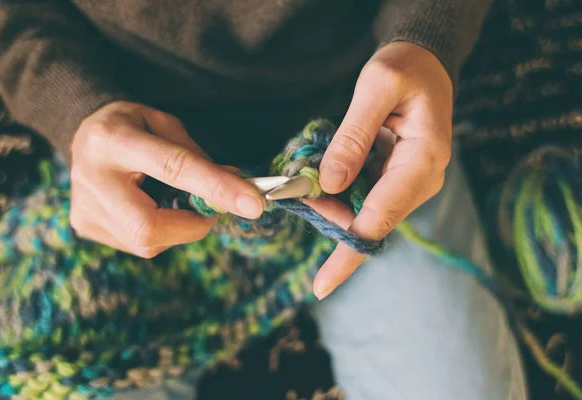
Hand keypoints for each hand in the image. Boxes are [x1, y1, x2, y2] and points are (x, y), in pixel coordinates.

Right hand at [70, 101, 263, 257]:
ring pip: (146, 243)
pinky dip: (161, 232)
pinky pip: (138, 245)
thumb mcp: (165, 124)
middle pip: (149, 226)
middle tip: (211, 210)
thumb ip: (199, 157)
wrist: (82, 134)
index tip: (252, 203)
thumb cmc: (133, 126)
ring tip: (172, 199)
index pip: (173, 168)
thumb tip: (238, 188)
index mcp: (113, 139)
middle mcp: (92, 177)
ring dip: (178, 228)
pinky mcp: (85, 226)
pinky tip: (152, 207)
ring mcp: (84, 207)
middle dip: (193, 226)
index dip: (216, 188)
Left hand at [313, 42, 452, 298]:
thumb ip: (353, 135)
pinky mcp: (398, 181)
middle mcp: (421, 181)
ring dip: (331, 209)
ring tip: (301, 187)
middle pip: (372, 224)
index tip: (321, 285)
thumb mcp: (376, 87)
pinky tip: (318, 185)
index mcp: (422, 160)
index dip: (348, 253)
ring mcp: (410, 184)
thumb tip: (329, 185)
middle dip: (329, 221)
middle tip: (292, 197)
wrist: (424, 66)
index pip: (380, 219)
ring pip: (366, 214)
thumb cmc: (404, 69)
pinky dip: (339, 197)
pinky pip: (366, 199)